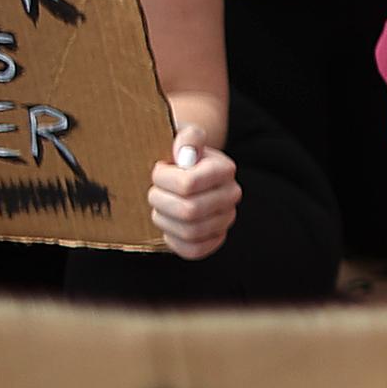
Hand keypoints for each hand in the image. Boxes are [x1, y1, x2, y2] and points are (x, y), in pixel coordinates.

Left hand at [151, 136, 239, 259]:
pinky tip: (169, 225)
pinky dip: (174, 240)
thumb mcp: (183, 137)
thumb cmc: (179, 154)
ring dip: (164, 220)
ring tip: (161, 207)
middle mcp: (231, 195)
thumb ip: (187, 138)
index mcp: (225, 169)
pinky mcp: (216, 239)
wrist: (186, 170)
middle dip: (160, 201)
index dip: (162, 179)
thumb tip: (185, 152)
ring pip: (189, 232)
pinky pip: (193, 250)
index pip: (187, 184)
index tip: (159, 170)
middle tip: (155, 191)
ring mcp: (225, 219)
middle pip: (188, 211)